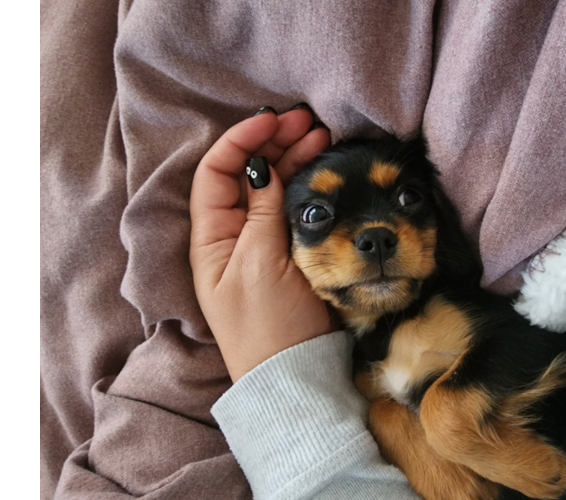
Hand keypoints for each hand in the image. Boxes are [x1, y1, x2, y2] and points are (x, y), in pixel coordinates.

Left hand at [190, 109, 332, 381]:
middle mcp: (232, 235)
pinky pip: (294, 210)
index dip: (241, 141)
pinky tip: (324, 171)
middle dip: (274, 143)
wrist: (293, 376)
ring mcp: (262, 244)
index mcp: (211, 236)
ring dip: (294, 160)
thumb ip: (261, 213)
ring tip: (322, 137)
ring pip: (273, 189)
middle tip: (309, 122)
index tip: (273, 121)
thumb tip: (262, 168)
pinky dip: (308, 187)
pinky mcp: (289, 254)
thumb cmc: (267, 327)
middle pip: (248, 175)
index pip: (217, 172)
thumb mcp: (259, 264)